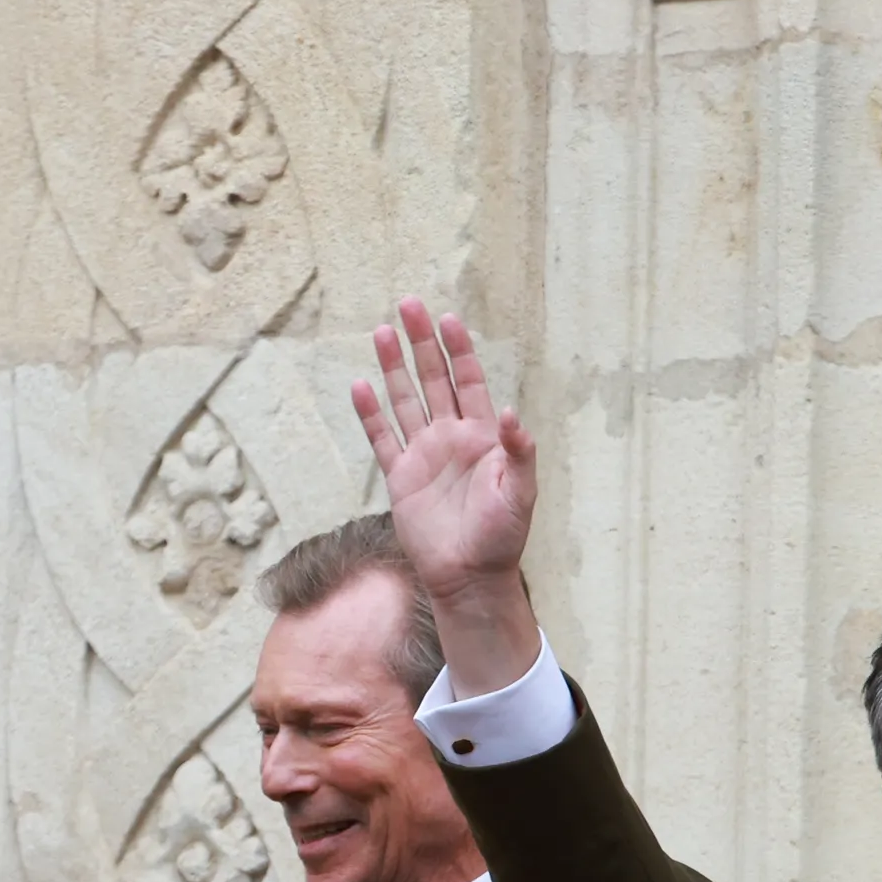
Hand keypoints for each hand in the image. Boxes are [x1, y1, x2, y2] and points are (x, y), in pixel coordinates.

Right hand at [349, 297, 539, 689]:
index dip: (459, 351)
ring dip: (394, 367)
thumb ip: (519, 452)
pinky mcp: (400, 477)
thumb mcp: (521, 494)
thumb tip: (511, 413)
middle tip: (409, 304)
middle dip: (422, 342)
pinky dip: (370, 414)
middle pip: (434, 379)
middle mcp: (452, 439)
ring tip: (382, 331)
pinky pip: (381, 438)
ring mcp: (424, 456)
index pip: (469, 382)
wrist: (470, 577)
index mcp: (484, 438)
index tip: (448, 319)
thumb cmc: (502, 538)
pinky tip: (360, 386)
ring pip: (405, 400)